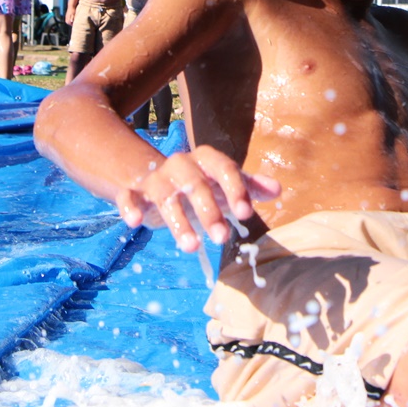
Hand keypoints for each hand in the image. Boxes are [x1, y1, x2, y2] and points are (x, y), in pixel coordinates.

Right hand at [114, 145, 279, 251]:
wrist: (158, 178)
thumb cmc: (202, 184)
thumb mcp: (226, 184)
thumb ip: (250, 187)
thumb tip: (277, 190)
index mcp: (206, 159)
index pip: (224, 169)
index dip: (236, 190)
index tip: (247, 215)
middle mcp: (181, 164)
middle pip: (196, 185)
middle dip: (210, 212)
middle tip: (222, 239)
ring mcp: (157, 178)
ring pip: (167, 196)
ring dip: (179, 222)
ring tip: (191, 247)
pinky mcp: (136, 192)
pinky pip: (130, 197)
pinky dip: (131, 208)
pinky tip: (136, 223)